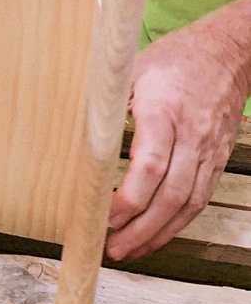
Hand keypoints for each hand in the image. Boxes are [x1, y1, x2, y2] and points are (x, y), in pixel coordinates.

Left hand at [107, 13, 250, 260]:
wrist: (230, 52)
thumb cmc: (176, 59)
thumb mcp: (133, 68)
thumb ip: (108, 100)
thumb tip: (73, 127)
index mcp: (164, 112)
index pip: (149, 165)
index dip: (127, 198)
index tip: (102, 216)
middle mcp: (191, 136)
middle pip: (169, 194)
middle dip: (139, 228)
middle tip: (112, 248)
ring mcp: (208, 151)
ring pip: (187, 204)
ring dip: (157, 233)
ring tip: (129, 251)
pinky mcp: (216, 160)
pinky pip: (199, 199)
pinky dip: (176, 223)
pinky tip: (155, 235)